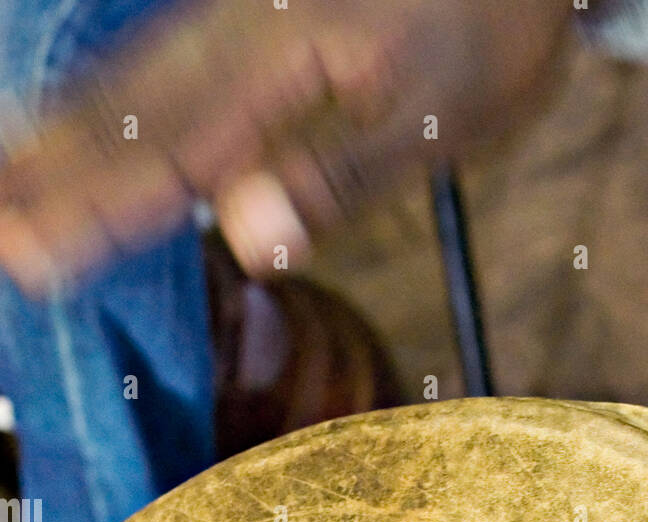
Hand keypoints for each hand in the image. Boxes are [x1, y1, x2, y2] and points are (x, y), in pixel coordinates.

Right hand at [0, 0, 571, 291]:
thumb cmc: (487, 35)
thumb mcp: (431, 121)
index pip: (168, 154)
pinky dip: (99, 98)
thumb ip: (334, 178)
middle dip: (53, 179)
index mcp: (279, 58)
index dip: (97, 211)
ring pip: (126, 78)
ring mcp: (231, 8)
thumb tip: (245, 237)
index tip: (36, 257)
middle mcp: (236, 25)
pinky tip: (69, 121)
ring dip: (59, 138)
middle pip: (123, 112)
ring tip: (5, 182)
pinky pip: (152, 56)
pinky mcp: (239, 8)